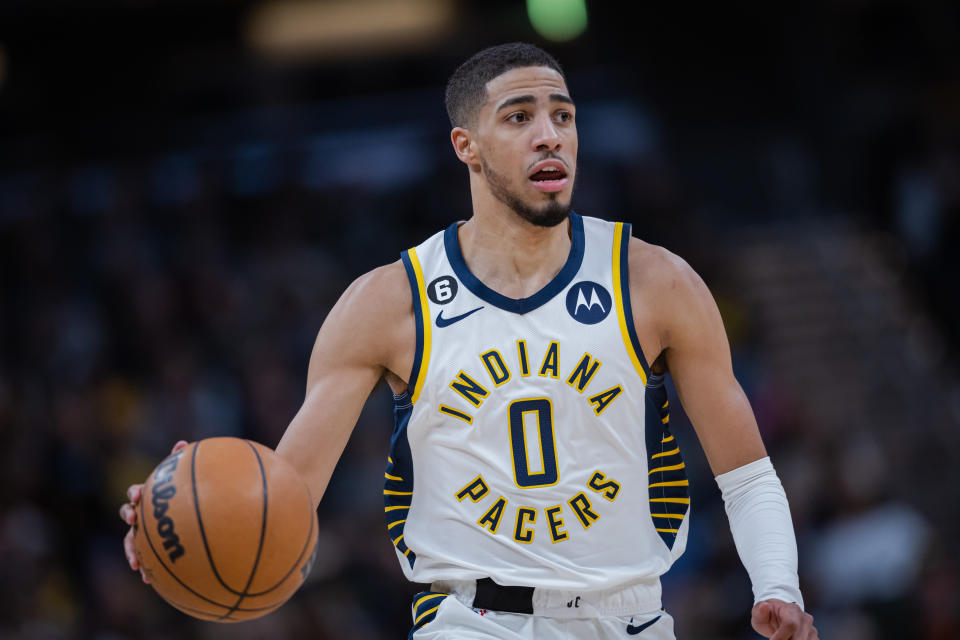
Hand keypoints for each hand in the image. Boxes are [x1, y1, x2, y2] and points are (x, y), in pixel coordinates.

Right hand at [120, 440, 188, 582]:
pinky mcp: (152, 550)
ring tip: (136, 562)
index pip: (137, 494)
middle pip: (128, 515)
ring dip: (131, 551)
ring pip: (131, 542)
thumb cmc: (188, 496)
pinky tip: (149, 580)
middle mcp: (143, 515)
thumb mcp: (186, 481)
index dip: (134, 494)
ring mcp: (145, 533)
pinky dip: (146, 570)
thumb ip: (183, 463)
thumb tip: (182, 442)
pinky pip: (147, 560)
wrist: (195, 520)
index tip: (138, 496)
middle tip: (133, 520)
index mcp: (150, 498)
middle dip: (128, 517)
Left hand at [751, 599, 816, 638]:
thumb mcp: (758, 612)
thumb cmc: (767, 614)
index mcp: (791, 610)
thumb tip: (764, 606)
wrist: (777, 615)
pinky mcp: (813, 638)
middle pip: (799, 638)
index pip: (791, 625)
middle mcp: (805, 620)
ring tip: (780, 638)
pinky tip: (786, 639)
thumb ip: (760, 612)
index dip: (780, 637)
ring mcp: (811, 630)